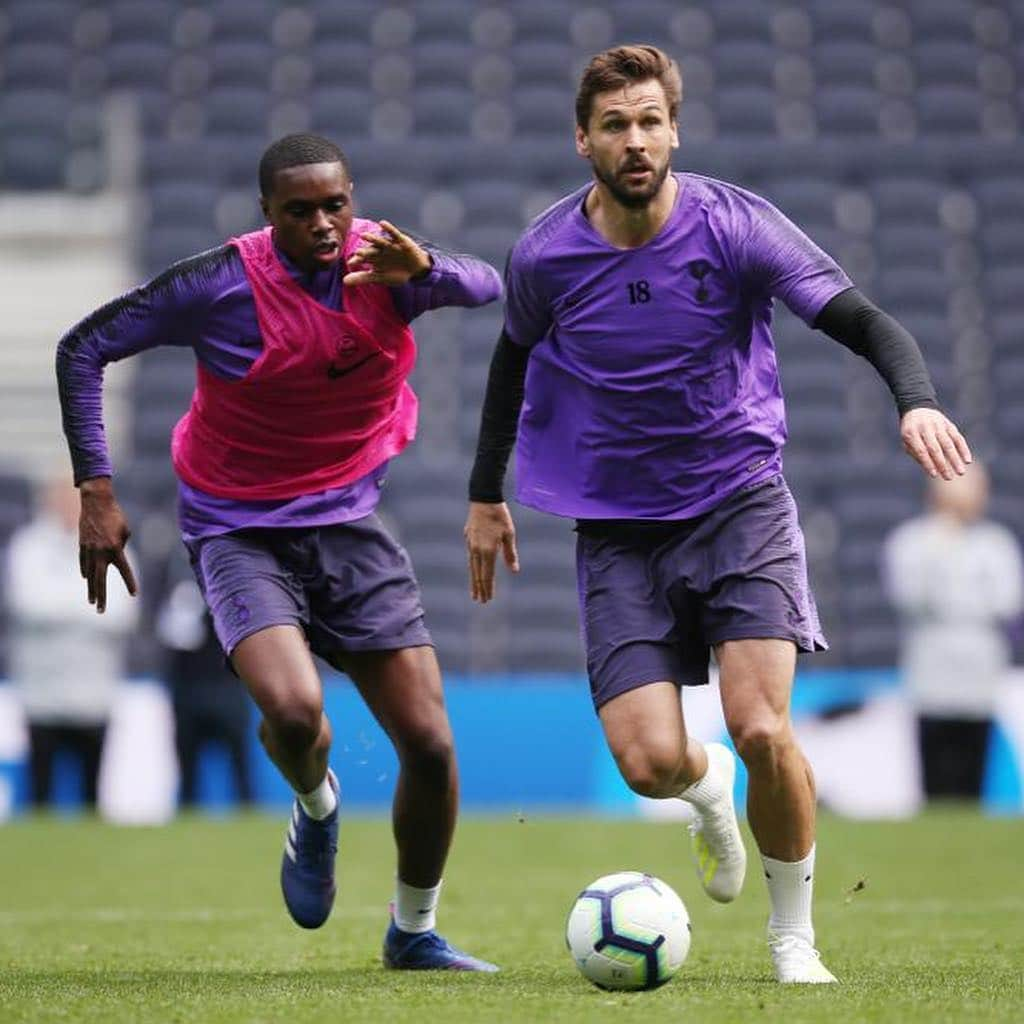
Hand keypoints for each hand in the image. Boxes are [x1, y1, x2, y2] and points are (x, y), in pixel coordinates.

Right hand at [78, 477, 137, 612]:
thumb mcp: (125, 532)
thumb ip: (120, 547)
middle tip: (101, 611)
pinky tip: (86, 579)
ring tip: (92, 602)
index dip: (130, 583)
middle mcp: (101, 552)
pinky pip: (83, 562)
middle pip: (100, 580)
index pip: (124, 571)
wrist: (96, 502)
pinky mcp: (81, 545)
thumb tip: (113, 558)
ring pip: (90, 574)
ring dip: (91, 589)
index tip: (134, 595)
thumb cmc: (115, 515)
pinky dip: (85, 571)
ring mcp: (89, 550)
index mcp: (115, 549)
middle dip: (101, 596)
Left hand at [342, 220, 430, 286]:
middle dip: (365, 252)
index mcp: (374, 258)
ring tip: (365, 235)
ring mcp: (390, 245)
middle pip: (371, 250)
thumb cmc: (396, 273)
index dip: (357, 260)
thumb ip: (362, 277)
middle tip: (358, 253)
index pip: (363, 259)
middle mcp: (380, 250)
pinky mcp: (401, 242)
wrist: (416, 270)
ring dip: (373, 238)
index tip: (351, 263)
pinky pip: (394, 234)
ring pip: (380, 241)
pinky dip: (389, 229)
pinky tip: (382, 224)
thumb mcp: (379, 277)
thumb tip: (344, 281)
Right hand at [465, 501, 519, 602]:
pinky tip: (473, 572)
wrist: (483, 499)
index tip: (488, 598)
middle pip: (478, 574)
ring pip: (472, 567)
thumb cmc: (500, 516)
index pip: (487, 574)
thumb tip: (514, 571)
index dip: (488, 588)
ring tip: (474, 592)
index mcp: (488, 550)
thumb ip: (510, 554)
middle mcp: (477, 550)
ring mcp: (471, 544)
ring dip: (473, 581)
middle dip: (480, 588)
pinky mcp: (468, 538)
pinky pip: (470, 558)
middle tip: (481, 601)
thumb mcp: (509, 534)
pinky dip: (472, 568)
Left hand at [900, 408, 971, 479]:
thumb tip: (930, 468)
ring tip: (960, 472)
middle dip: (943, 464)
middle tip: (949, 478)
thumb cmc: (912, 430)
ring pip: (949, 443)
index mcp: (912, 433)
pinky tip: (967, 460)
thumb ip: (915, 453)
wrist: (918, 408)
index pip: (921, 450)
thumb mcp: (906, 440)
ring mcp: (938, 425)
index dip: (928, 463)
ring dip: (956, 459)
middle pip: (936, 448)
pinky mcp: (949, 425)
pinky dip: (963, 449)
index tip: (934, 475)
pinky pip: (958, 437)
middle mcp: (926, 428)